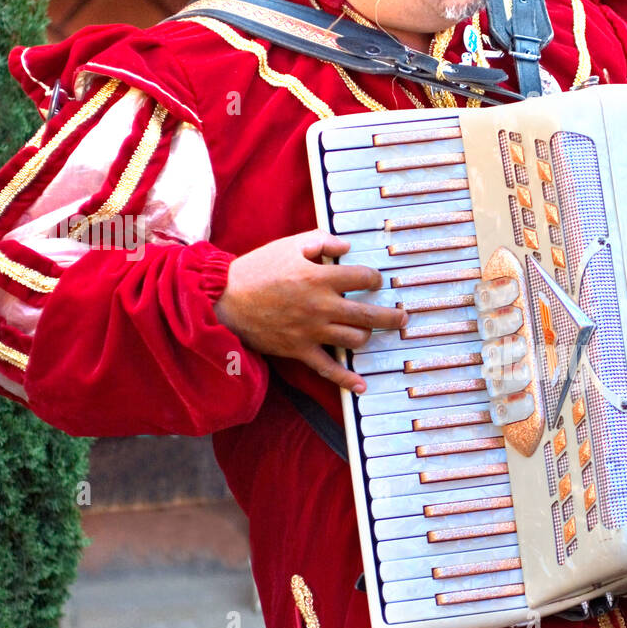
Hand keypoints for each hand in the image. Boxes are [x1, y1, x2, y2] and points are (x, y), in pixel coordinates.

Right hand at [213, 229, 405, 392]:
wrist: (225, 300)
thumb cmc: (257, 270)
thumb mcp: (288, 246)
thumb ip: (320, 241)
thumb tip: (346, 246)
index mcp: (319, 277)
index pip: (362, 278)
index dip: (374, 278)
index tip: (375, 281)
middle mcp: (320, 305)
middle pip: (368, 314)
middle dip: (391, 317)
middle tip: (401, 317)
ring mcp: (311, 330)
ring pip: (355, 339)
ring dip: (367, 336)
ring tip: (370, 332)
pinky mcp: (300, 350)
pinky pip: (328, 368)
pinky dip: (346, 379)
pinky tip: (361, 385)